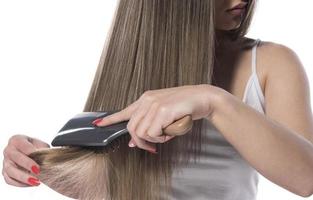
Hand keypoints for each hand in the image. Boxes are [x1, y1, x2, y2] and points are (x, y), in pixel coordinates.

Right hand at [2, 134, 49, 186]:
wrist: (32, 153)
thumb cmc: (37, 147)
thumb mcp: (41, 145)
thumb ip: (42, 151)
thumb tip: (47, 158)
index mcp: (16, 139)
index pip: (22, 145)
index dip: (30, 152)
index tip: (38, 157)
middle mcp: (9, 150)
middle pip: (15, 157)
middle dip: (27, 164)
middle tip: (38, 171)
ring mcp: (6, 162)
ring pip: (10, 171)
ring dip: (24, 177)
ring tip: (36, 181)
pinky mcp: (5, 173)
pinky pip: (10, 180)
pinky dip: (20, 183)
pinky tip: (31, 184)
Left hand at [92, 84, 214, 152]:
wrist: (202, 98)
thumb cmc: (185, 108)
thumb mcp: (164, 115)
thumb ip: (149, 125)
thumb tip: (134, 143)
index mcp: (146, 99)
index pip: (124, 111)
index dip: (110, 119)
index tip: (98, 124)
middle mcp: (147, 100)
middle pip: (132, 128)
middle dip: (141, 142)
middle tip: (152, 147)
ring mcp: (154, 104)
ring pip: (141, 132)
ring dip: (154, 139)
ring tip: (167, 134)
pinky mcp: (163, 110)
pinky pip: (154, 133)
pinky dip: (162, 137)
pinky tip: (171, 131)